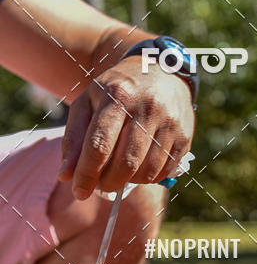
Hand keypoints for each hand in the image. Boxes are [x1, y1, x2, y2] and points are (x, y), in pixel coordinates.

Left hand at [58, 58, 194, 198]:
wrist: (160, 70)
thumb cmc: (117, 91)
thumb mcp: (88, 103)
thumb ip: (73, 138)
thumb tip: (65, 176)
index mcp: (117, 96)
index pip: (99, 145)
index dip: (87, 174)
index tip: (78, 192)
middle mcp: (147, 108)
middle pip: (125, 163)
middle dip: (109, 182)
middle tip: (101, 186)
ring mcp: (169, 123)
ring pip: (146, 172)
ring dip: (129, 181)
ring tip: (120, 172)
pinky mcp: (184, 137)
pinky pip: (164, 172)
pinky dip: (148, 177)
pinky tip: (140, 166)